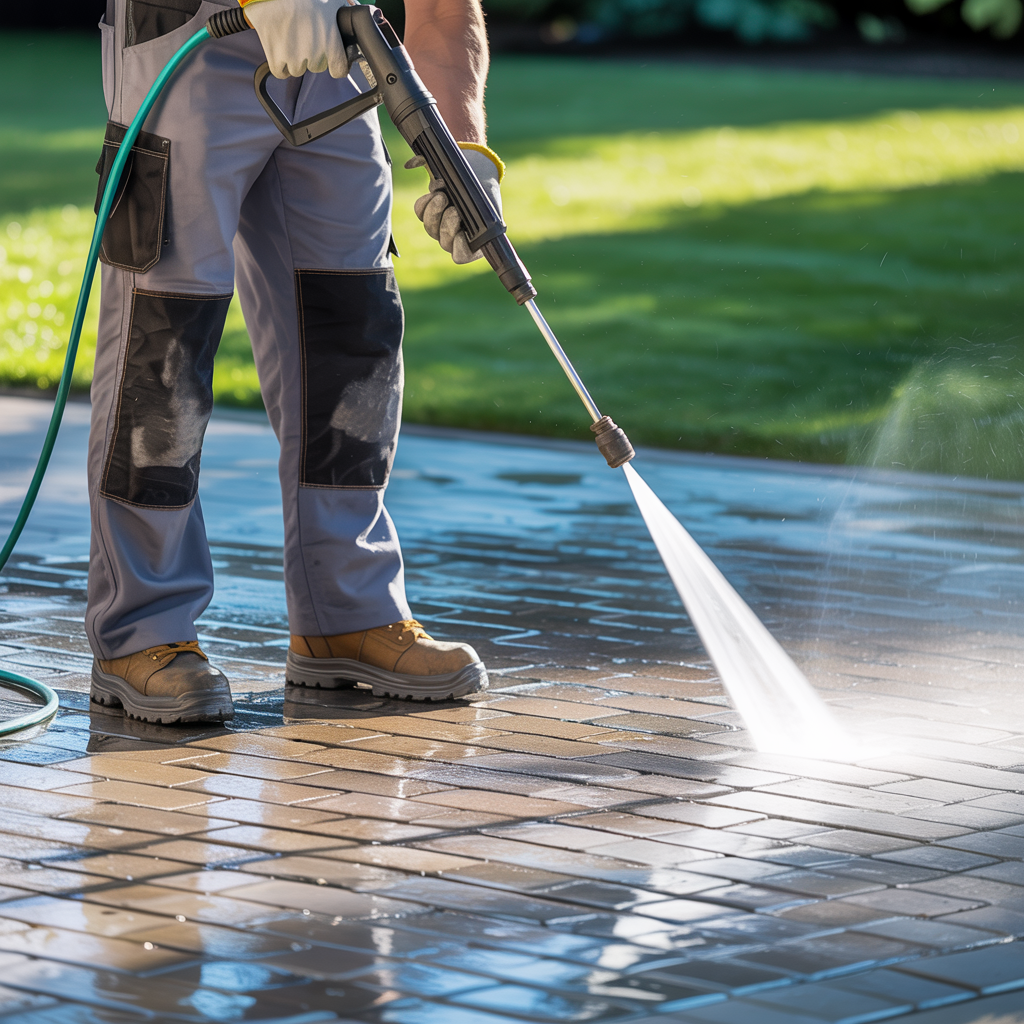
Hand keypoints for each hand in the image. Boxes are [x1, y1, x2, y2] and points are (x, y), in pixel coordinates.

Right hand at [241, 0, 350, 78]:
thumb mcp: (333, 2)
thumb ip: (347, 12)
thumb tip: (364, 14)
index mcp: (331, 44)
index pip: (339, 70)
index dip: (335, 64)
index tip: (331, 57)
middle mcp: (314, 55)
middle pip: (316, 67)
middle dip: (312, 55)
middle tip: (304, 35)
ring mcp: (294, 59)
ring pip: (298, 70)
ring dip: (295, 59)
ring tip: (290, 37)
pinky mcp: (275, 58)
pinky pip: (281, 72)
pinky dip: (280, 65)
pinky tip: (280, 47)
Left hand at [405, 145, 502, 264]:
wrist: (476, 172)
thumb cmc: (485, 189)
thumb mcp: (488, 199)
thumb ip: (477, 205)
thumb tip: (448, 196)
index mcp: (475, 242)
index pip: (461, 255)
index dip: (459, 247)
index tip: (461, 233)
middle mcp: (456, 238)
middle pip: (443, 241)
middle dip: (448, 224)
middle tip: (455, 209)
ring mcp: (440, 226)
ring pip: (430, 227)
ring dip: (435, 211)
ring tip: (443, 196)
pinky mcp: (429, 211)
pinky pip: (420, 212)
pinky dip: (426, 202)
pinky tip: (435, 192)